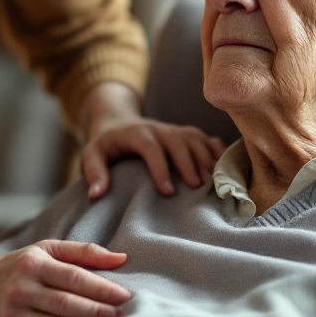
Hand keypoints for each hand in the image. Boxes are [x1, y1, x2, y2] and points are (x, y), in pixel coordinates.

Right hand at [0, 240, 130, 316]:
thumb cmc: (15, 267)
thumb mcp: (44, 250)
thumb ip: (83, 252)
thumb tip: (122, 258)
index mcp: (34, 264)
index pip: (74, 277)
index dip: (101, 288)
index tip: (125, 296)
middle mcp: (21, 288)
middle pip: (65, 303)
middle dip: (96, 311)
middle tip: (121, 316)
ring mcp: (11, 314)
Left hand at [76, 82, 225, 198]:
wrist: (117, 122)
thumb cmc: (106, 144)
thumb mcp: (91, 153)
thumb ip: (93, 171)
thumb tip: (97, 195)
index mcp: (136, 132)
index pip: (151, 147)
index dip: (160, 167)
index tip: (167, 192)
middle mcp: (158, 127)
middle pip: (177, 140)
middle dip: (188, 162)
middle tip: (196, 187)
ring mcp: (173, 128)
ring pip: (193, 137)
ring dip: (205, 156)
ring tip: (213, 180)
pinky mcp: (183, 132)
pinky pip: (203, 136)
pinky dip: (215, 148)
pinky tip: (224, 164)